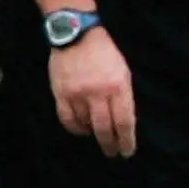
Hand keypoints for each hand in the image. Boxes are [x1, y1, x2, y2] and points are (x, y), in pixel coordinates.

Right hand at [50, 24, 135, 155]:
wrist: (77, 34)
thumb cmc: (106, 53)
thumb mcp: (123, 71)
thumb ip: (123, 95)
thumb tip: (123, 120)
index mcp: (119, 86)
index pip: (124, 120)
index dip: (126, 139)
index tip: (127, 151)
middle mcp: (98, 92)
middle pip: (105, 127)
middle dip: (111, 144)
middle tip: (113, 153)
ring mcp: (78, 93)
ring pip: (85, 124)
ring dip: (93, 134)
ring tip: (98, 137)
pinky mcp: (61, 93)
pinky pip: (67, 118)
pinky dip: (75, 128)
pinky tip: (81, 130)